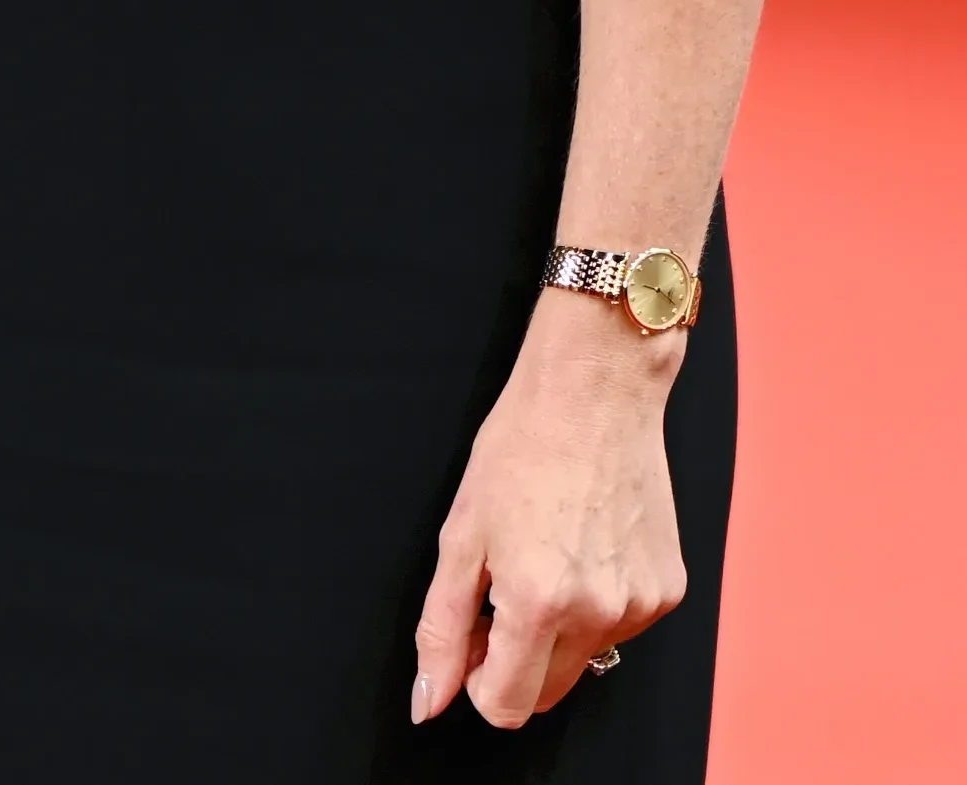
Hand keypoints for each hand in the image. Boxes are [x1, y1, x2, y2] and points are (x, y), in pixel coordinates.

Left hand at [411, 294, 686, 727]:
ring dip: (558, 627)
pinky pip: (620, 626)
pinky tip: (585, 543)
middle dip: (515, 657)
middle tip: (502, 585)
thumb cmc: (522, 445)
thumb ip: (441, 627)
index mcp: (539, 602)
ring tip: (547, 548)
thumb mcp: (461, 533)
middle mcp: (599, 614)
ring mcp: (641, 606)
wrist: (595, 390)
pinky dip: (597, 602)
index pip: (505, 706)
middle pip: (545, 695)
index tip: (473, 633)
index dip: (477, 676)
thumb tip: (427, 700)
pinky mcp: (669, 591)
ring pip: (584, 659)